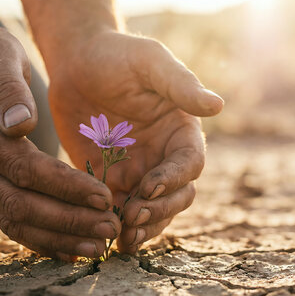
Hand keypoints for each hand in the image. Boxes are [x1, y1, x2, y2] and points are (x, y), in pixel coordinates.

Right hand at [0, 26, 120, 260]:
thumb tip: (19, 124)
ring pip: (15, 221)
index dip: (64, 186)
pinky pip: (11, 222)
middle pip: (20, 204)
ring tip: (98, 247)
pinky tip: (72, 250)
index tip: (103, 195)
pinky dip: (41, 240)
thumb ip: (7, 87)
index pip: (23, 168)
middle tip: (110, 228)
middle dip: (68, 220)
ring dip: (57, 238)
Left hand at [47, 31, 222, 253]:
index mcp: (181, 131)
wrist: (76, 62)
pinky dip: (116, 225)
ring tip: (123, 239)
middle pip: (177, 196)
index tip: (149, 185)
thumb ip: (180, 84)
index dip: (174, 179)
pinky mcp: (111, 180)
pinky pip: (120, 210)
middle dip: (160, 211)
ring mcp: (139, 171)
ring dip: (144, 228)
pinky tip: (104, 235)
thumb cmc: (118, 56)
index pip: (190, 164)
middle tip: (133, 217)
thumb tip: (218, 105)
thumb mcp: (150, 63)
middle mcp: (164, 156)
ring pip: (153, 211)